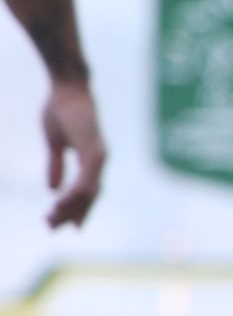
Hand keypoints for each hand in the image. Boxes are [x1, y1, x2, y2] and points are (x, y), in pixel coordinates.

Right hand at [43, 80, 105, 228]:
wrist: (67, 86)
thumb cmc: (62, 109)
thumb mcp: (55, 143)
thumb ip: (55, 165)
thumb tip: (52, 188)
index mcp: (91, 159)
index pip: (88, 191)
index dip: (78, 209)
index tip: (66, 225)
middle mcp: (99, 160)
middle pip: (90, 196)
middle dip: (72, 214)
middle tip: (52, 228)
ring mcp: (98, 155)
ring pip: (88, 192)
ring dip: (70, 208)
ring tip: (50, 219)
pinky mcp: (93, 150)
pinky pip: (86, 179)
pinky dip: (75, 194)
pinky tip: (61, 204)